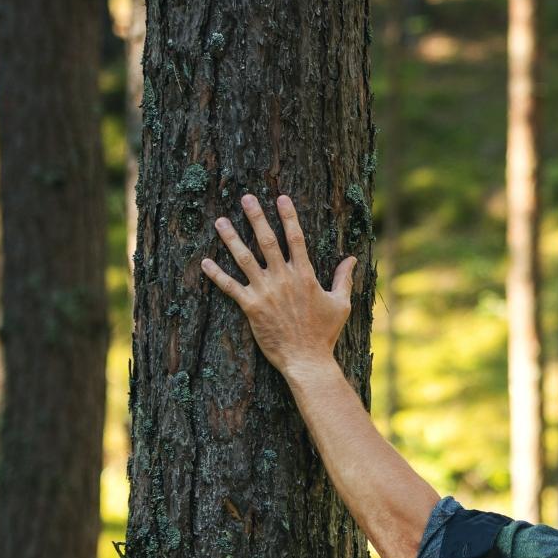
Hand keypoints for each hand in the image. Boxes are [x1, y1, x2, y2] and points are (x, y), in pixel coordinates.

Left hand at [200, 192, 355, 375]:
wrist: (307, 360)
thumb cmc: (325, 334)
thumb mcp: (341, 304)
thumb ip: (344, 279)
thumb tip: (352, 259)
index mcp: (305, 276)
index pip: (296, 238)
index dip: (288, 216)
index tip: (281, 198)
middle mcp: (283, 279)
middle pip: (267, 241)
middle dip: (256, 217)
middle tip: (246, 198)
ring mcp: (265, 292)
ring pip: (244, 258)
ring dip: (231, 238)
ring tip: (220, 221)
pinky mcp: (251, 307)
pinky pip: (229, 287)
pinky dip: (216, 274)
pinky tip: (205, 261)